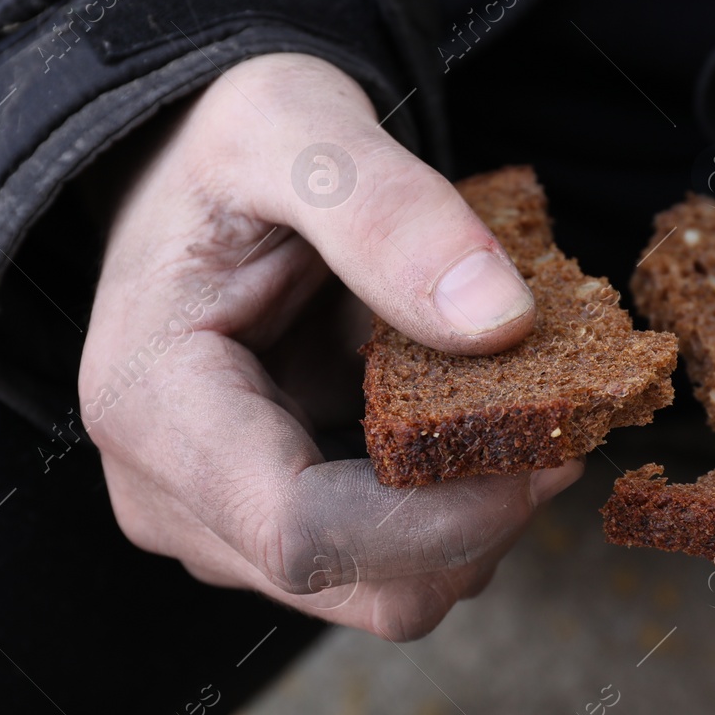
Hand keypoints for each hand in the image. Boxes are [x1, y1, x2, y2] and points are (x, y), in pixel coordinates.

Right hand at [80, 53, 580, 640]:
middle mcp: (168, 496)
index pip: (307, 534)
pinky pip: (386, 560)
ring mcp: (216, 526)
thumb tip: (499, 323)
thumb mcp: (294, 125)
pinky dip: (452, 509)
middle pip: (360, 584)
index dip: (447, 519)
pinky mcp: (264, 530)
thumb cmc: (225, 145)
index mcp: (153, 406)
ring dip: (474, 518)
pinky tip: (473, 427)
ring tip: (512, 408)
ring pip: (384, 589)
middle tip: (561, 426)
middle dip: (480, 522)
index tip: (554, 453)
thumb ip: (388, 213)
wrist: (187, 174)